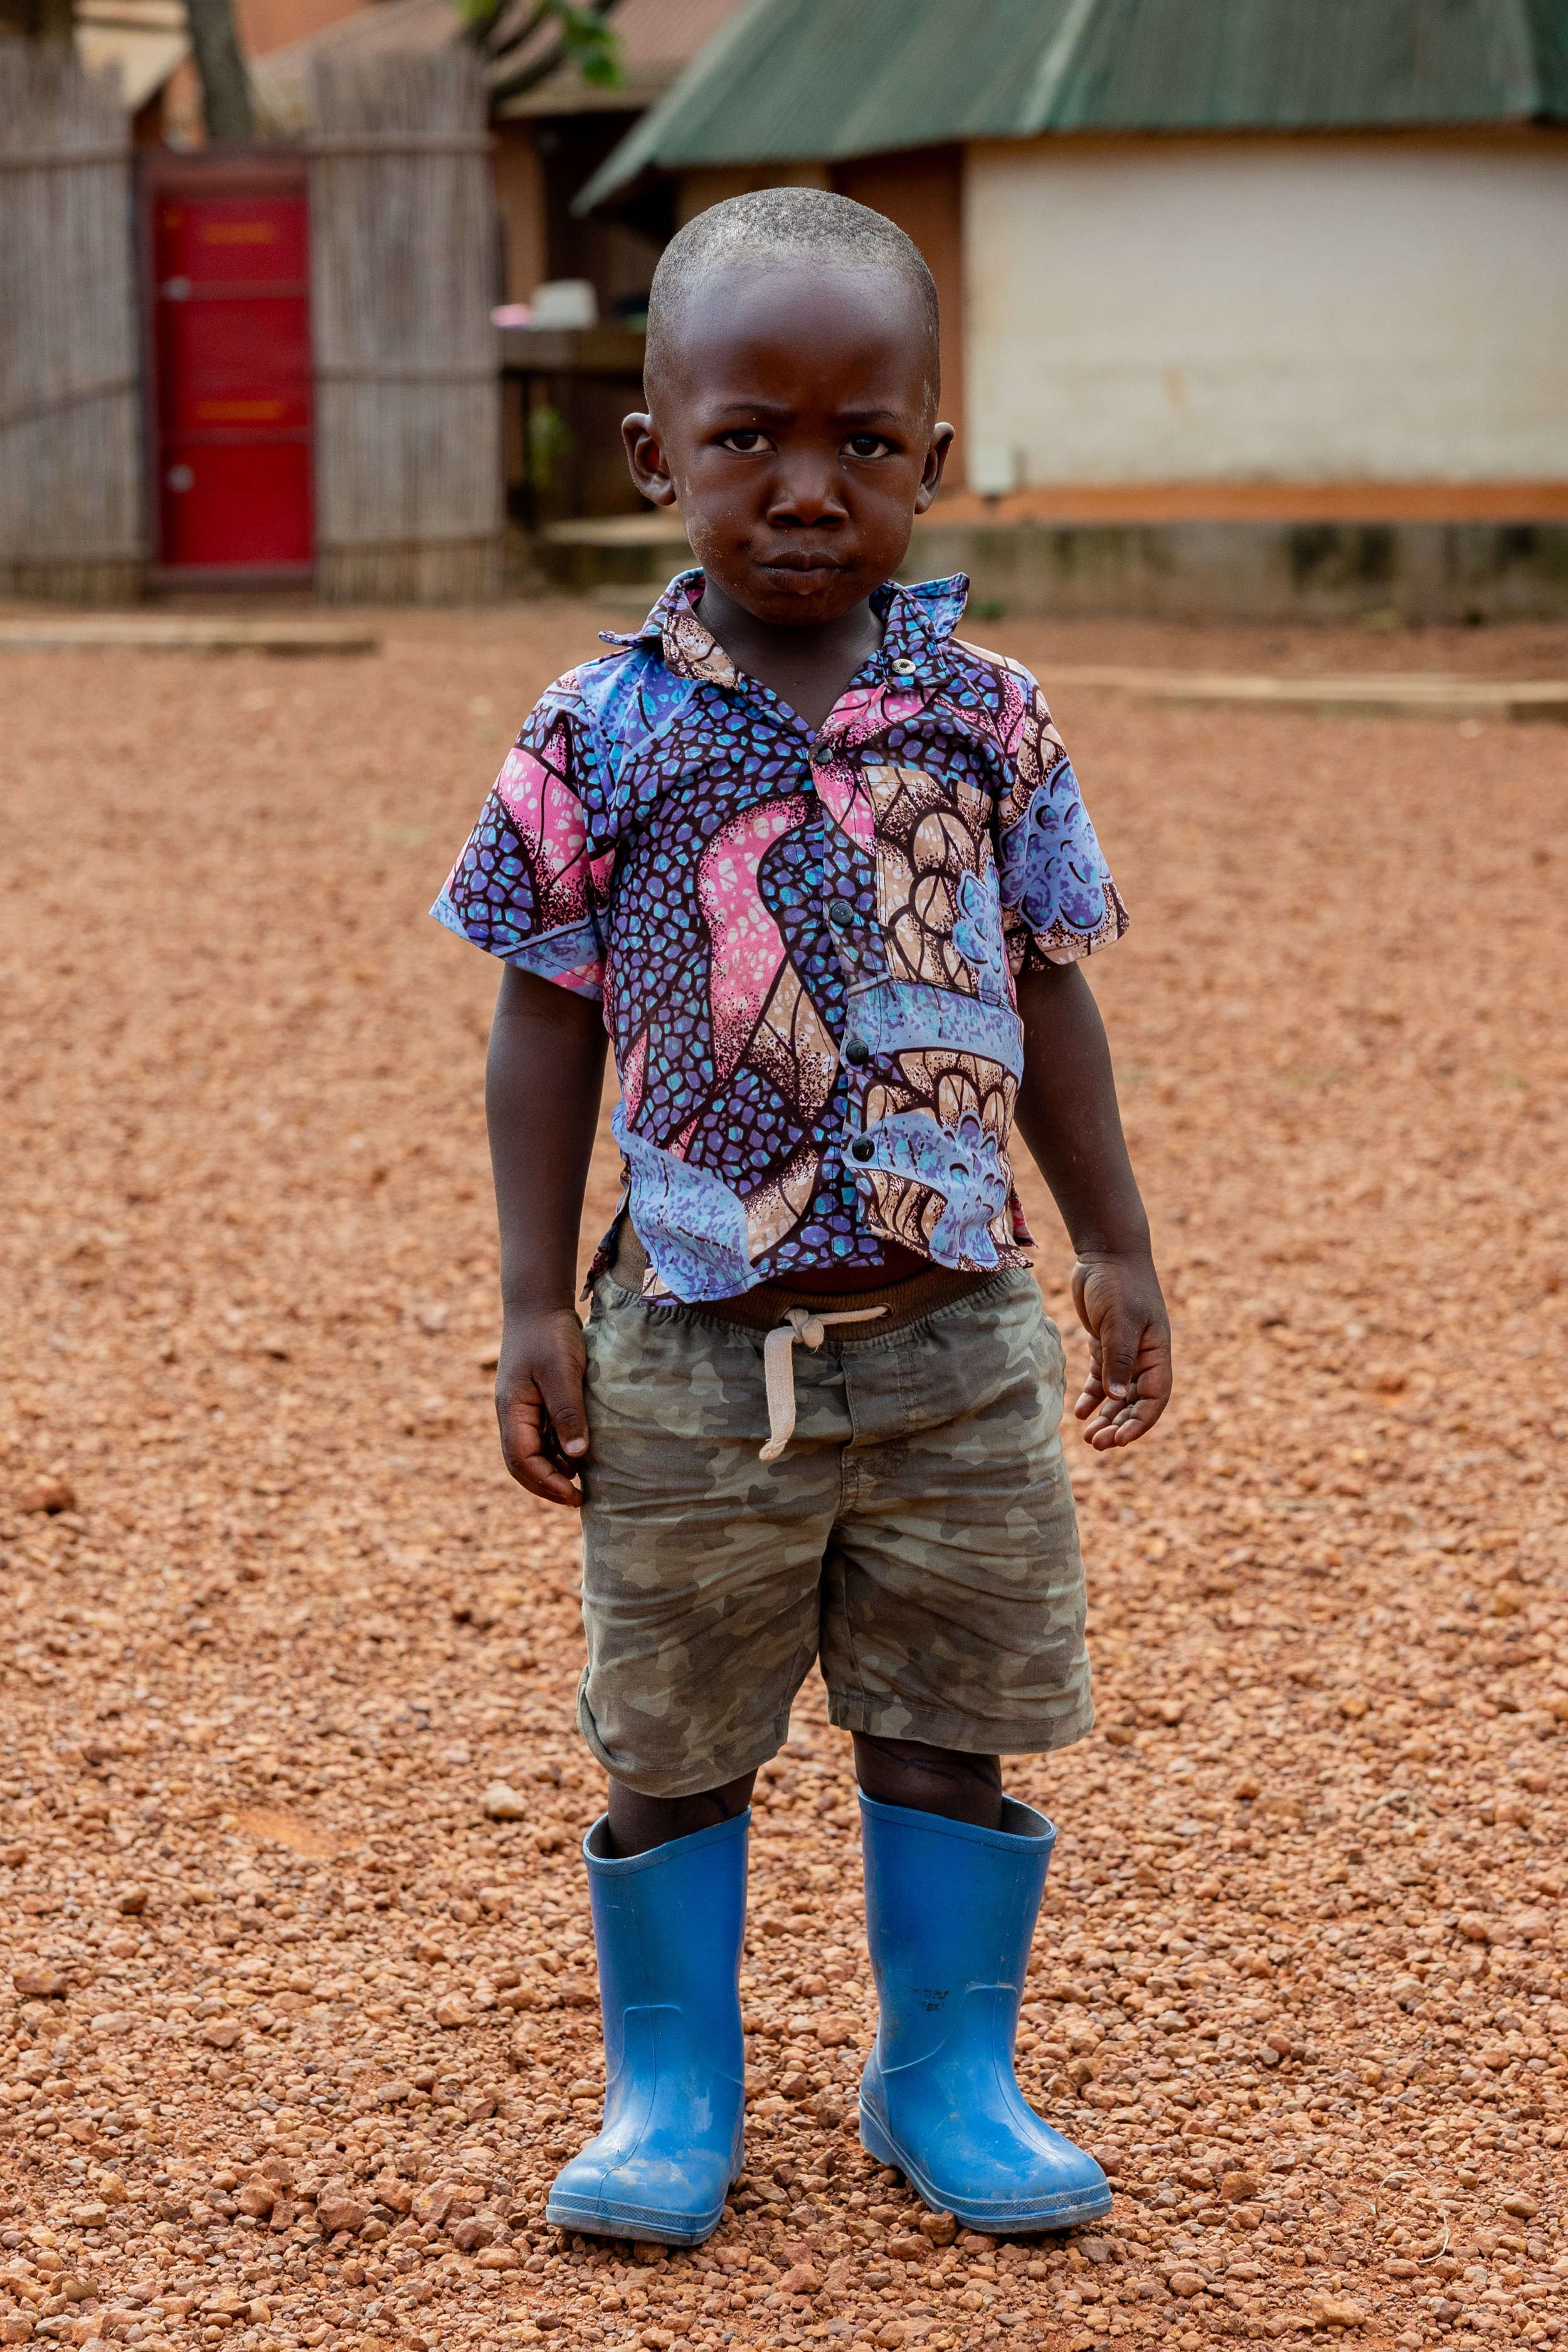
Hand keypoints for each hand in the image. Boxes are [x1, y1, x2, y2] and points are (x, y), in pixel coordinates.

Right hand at [495, 1304, 589, 1506]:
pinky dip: (557, 1451)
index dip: (547, 1484)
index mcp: (512, 1411)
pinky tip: (579, 1453)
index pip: (522, 1461)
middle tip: (578, 1499)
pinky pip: (542, 1436)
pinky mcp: (534, 1401)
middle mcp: (512, 1415)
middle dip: (547, 1485)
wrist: (539, 1304)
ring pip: (532, 1452)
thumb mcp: (562, 1373)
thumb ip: (568, 1414)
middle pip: (522, 1464)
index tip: (575, 1497)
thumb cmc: (549, 1335)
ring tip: (583, 1480)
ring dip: (553, 1469)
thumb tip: (577, 1458)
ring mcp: (521, 1409)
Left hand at [1070, 1251, 1171, 1448]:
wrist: (1106, 1252)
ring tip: (1089, 1437)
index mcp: (1156, 1353)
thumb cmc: (1119, 1283)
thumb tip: (1115, 1398)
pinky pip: (1101, 1378)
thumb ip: (1118, 1359)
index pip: (1154, 1398)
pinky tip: (1079, 1412)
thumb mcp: (1120, 1321)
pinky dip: (1093, 1396)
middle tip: (1096, 1444)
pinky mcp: (1105, 1343)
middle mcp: (1144, 1357)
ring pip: (1117, 1394)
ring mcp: (1125, 1351)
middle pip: (1135, 1402)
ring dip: (1106, 1416)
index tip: (1119, 1440)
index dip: (1139, 1423)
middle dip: (1119, 1425)